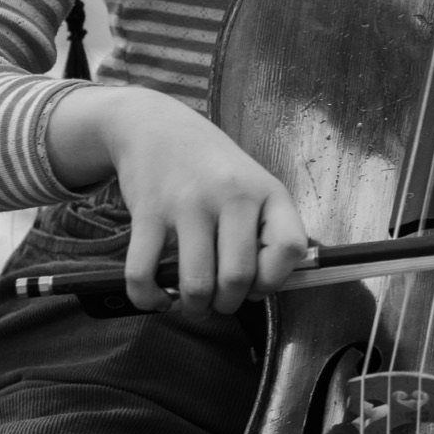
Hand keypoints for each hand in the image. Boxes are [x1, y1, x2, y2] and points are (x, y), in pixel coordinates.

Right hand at [48, 84, 307, 315]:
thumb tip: (260, 290)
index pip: (290, 249)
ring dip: (194, 308)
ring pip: (197, 284)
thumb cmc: (210, 165)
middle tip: (218, 301)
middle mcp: (232, 195)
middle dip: (227, 305)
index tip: (256, 283)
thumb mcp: (251, 184)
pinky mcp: (148, 212)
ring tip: (192, 303)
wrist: (154, 125)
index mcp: (266, 191)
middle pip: (238, 277)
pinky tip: (156, 296)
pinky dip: (149, 298)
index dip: (274, 279)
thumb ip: (263, 229)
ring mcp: (188, 203)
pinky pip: (144, 274)